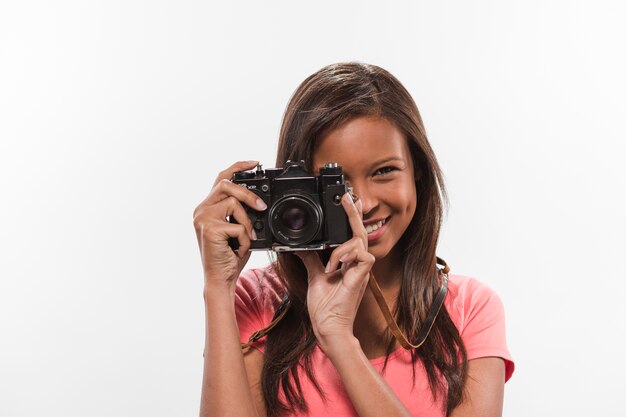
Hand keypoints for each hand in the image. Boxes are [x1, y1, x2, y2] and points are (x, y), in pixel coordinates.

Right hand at [192, 161, 267, 288]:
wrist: (220, 279)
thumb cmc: (230, 256)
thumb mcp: (237, 229)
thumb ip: (241, 213)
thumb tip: (258, 201)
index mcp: (207, 207)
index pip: (221, 178)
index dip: (238, 166)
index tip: (254, 162)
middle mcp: (201, 210)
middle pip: (226, 184)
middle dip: (248, 194)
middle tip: (262, 206)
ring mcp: (203, 218)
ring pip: (233, 203)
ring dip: (247, 223)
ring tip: (247, 239)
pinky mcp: (209, 229)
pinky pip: (237, 225)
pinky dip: (245, 239)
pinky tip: (239, 249)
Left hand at [296, 193, 374, 352]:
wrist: (328, 327)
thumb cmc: (325, 307)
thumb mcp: (315, 276)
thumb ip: (311, 260)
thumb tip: (301, 247)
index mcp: (347, 263)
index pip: (351, 235)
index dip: (351, 218)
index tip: (346, 201)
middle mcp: (356, 264)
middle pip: (360, 232)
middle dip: (354, 214)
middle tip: (347, 197)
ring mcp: (361, 270)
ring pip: (360, 241)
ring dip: (342, 247)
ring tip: (328, 264)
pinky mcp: (361, 277)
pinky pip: (362, 255)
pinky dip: (345, 256)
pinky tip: (334, 266)